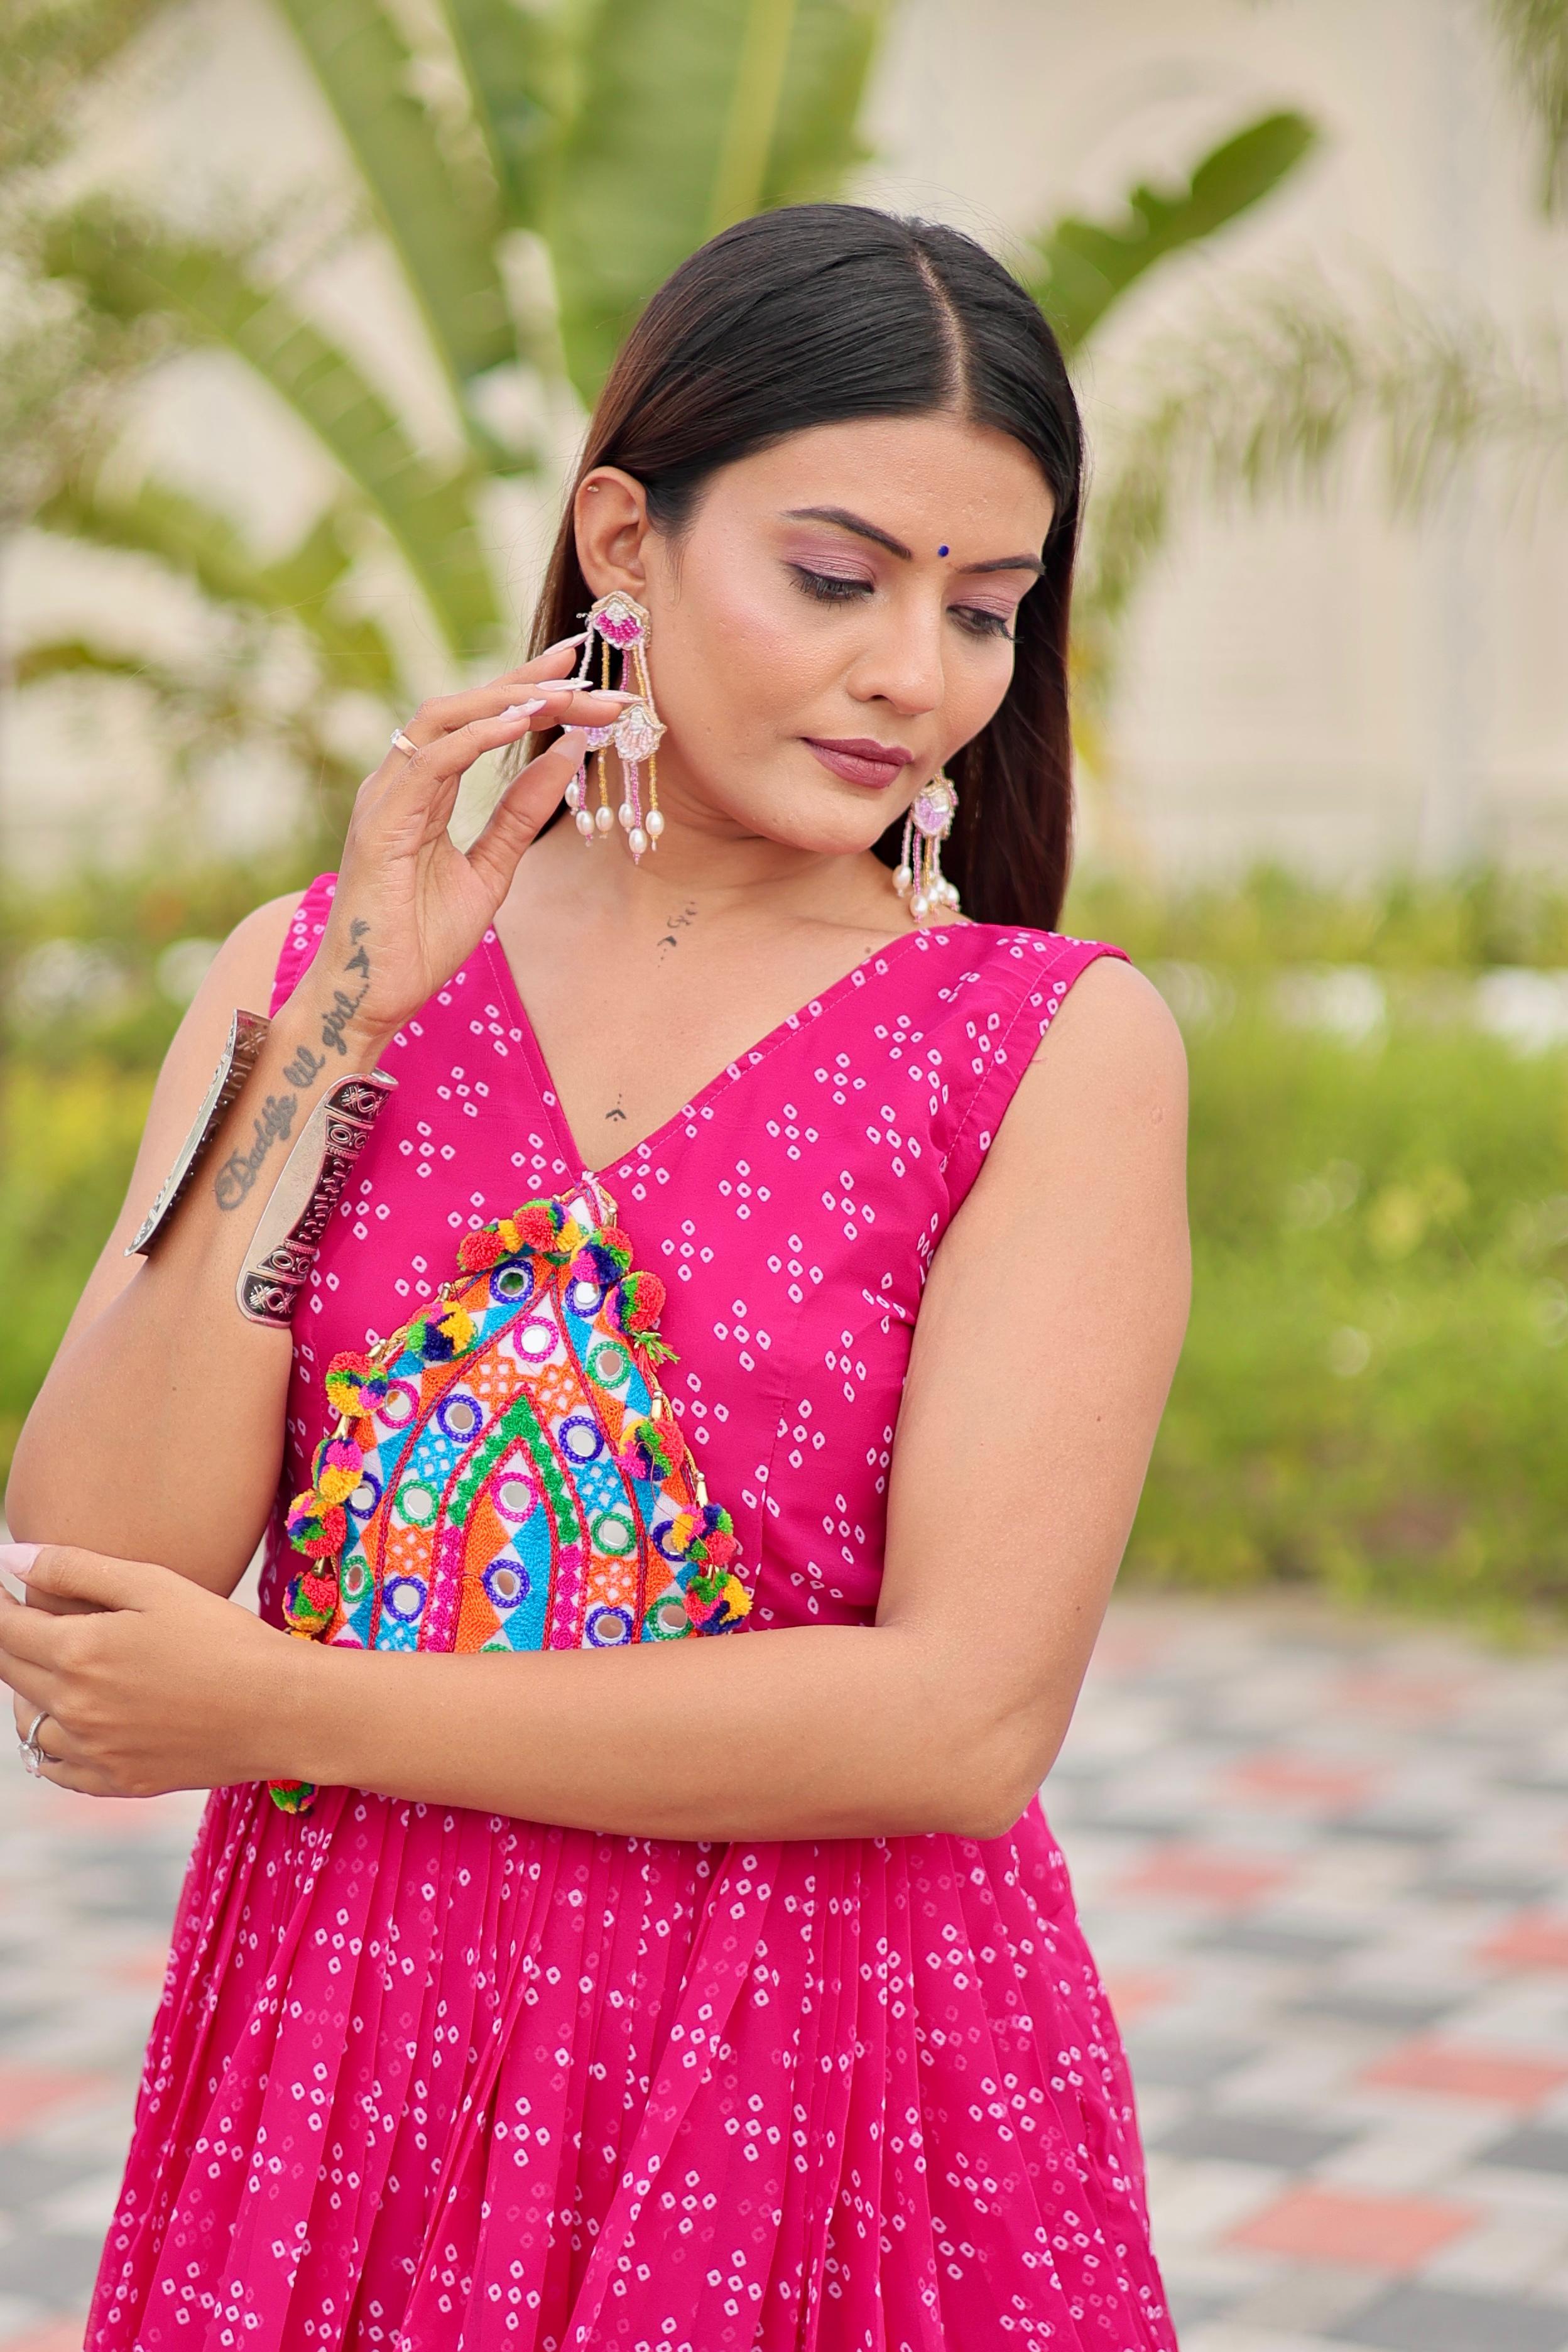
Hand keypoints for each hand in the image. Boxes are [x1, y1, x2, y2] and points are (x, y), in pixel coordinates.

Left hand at [1, 1547, 306, 1797]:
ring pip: (28, 1726)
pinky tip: (78, 1723)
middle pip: (10, 1674)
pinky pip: (57, 1769)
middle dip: (12, 1642)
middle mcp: (74, 1709)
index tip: (9, 1591)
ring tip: (59, 1671)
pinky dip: (53, 1745)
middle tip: (33, 1621)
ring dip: (30, 1695)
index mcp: (79, 1654)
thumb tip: (10, 1557)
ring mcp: (94, 1753)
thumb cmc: (224, 1636)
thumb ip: (76, 1568)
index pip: (4, 1629)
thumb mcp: (155, 1586)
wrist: (280, 1709)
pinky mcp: (118, 1782)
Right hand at [299, 635, 633, 1056]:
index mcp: (423, 791)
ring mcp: (384, 797)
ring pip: (444, 719)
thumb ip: (520, 815)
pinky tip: (521, 723)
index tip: (580, 675)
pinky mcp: (380, 821)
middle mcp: (399, 782)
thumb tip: (568, 755)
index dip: (525, 691)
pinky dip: (477, 737)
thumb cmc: (420, 941)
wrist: (375, 997)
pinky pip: (431, 761)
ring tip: (563, 692)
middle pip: (464, 707)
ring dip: (507, 701)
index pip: (477, 722)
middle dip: (525, 684)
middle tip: (585, 669)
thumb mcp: (490, 871)